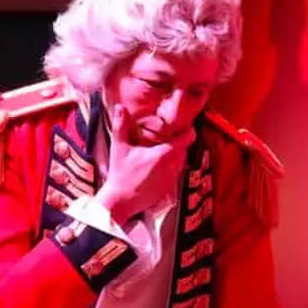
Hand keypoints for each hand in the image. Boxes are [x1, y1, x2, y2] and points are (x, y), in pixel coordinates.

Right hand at [97, 105, 194, 221]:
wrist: (121, 201)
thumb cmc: (121, 174)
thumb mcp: (120, 148)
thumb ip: (121, 126)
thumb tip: (120, 107)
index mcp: (164, 154)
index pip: (186, 139)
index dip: (187, 130)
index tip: (184, 124)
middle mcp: (172, 166)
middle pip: (184, 149)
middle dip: (180, 141)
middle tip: (171, 133)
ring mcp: (172, 178)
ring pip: (181, 160)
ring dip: (176, 153)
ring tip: (165, 147)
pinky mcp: (170, 187)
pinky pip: (176, 172)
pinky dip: (171, 166)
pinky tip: (160, 163)